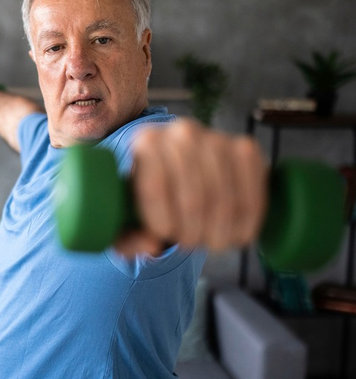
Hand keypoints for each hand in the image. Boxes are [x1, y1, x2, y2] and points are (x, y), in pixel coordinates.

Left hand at [115, 119, 267, 256]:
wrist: (178, 167)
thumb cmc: (146, 195)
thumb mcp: (124, 217)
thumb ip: (126, 239)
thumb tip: (152, 246)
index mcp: (145, 141)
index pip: (154, 188)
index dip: (162, 224)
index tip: (164, 237)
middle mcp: (182, 132)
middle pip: (192, 199)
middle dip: (192, 234)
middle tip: (188, 244)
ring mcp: (218, 137)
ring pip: (224, 201)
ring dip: (219, 233)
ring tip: (209, 241)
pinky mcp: (247, 148)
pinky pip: (253, 195)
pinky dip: (247, 223)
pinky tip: (238, 235)